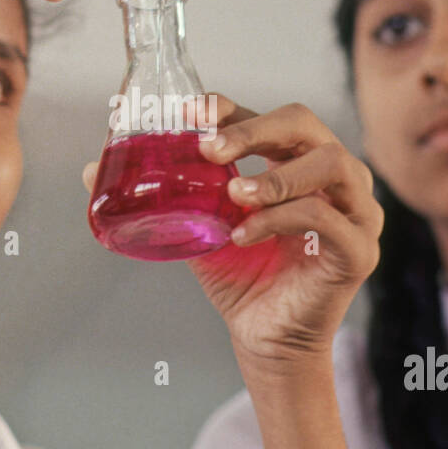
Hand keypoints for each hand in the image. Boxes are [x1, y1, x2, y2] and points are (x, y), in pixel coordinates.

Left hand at [82, 95, 382, 376]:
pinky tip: (243, 235)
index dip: (233, 108)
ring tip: (235, 195)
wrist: (265, 339)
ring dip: (277, 175)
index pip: (270, 116)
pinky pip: (324, 217)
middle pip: (307, 124)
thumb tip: (88, 169)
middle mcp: (334, 177)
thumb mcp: (195, 227)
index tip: (191, 112)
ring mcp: (355, 211)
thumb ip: (160, 195)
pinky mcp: (359, 249)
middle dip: (256, 129)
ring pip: (330, 163)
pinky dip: (279, 219)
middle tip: (212, 149)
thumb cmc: (241, 277)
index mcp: (298, 161)